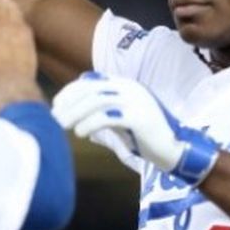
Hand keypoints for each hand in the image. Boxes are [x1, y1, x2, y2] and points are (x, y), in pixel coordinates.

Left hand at [52, 71, 218, 185]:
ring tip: (63, 127)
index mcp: (124, 84)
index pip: (90, 80)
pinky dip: (90, 124)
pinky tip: (81, 134)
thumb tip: (73, 112)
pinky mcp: (139, 116)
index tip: (56, 105)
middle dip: (69, 103)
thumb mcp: (121, 117)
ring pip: (96, 101)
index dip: (70, 91)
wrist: (175, 148)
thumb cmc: (145, 135)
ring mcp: (135, 100)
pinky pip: (108, 116)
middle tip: (55, 118)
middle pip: (90, 89)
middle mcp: (129, 87)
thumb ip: (103, 109)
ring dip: (75, 113)